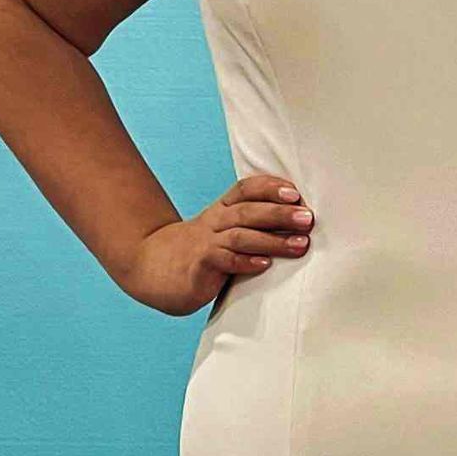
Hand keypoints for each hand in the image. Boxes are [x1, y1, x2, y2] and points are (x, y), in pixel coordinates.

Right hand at [119, 171, 314, 317]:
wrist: (149, 268)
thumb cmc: (197, 254)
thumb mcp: (221, 234)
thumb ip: (250, 229)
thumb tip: (295, 229)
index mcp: (221, 211)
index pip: (245, 190)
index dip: (269, 187)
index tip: (295, 192)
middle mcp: (214, 222)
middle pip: (247, 210)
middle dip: (280, 212)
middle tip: (307, 218)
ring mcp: (205, 243)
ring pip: (240, 235)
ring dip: (272, 239)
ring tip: (300, 244)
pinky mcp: (199, 266)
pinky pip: (223, 260)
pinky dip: (245, 261)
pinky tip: (265, 265)